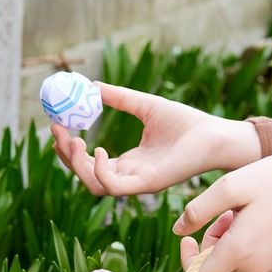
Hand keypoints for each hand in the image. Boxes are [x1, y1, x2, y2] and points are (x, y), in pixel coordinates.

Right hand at [51, 81, 261, 196]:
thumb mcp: (145, 105)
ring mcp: (137, 183)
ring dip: (76, 164)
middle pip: (85, 175)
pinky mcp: (147, 184)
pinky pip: (113, 187)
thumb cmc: (186, 123)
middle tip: (57, 130)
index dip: (70, 146)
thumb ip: (119, 98)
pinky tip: (97, 148)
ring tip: (74, 138)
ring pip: (93, 185)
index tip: (56, 123)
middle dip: (66, 155)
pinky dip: (99, 171)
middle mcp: (130, 176)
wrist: (214, 134)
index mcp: (129, 162)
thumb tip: (92, 85)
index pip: (89, 162)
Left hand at [173, 152, 271, 271]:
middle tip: (226, 212)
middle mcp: (255, 270)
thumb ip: (198, 210)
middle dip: (209, 245)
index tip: (189, 234)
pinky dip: (244, 248)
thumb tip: (178, 231)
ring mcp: (271, 270)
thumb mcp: (232, 186)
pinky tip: (255, 220)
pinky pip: (250, 266)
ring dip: (226, 246)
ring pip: (231, 270)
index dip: (186, 259)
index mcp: (239, 253)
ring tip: (241, 213)